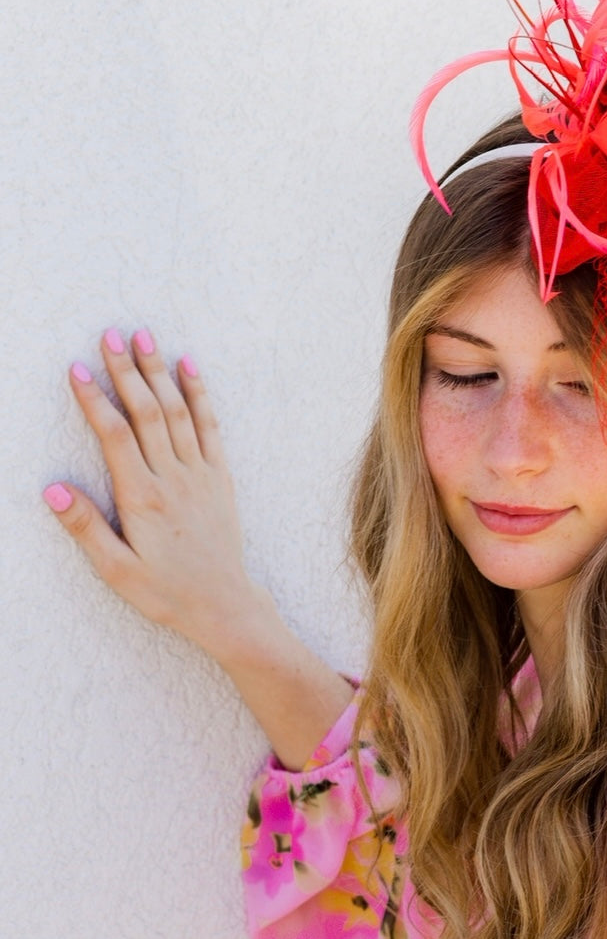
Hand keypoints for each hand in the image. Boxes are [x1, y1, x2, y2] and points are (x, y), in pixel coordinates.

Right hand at [43, 326, 263, 655]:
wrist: (224, 603)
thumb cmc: (165, 591)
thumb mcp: (115, 570)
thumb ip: (84, 527)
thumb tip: (51, 487)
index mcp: (142, 498)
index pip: (115, 435)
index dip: (94, 399)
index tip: (76, 369)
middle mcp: (173, 477)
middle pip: (147, 412)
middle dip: (126, 370)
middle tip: (109, 334)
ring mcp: (200, 472)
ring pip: (178, 411)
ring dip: (159, 371)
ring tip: (143, 336)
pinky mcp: (220, 475)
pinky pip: (210, 425)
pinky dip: (199, 393)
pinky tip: (189, 366)